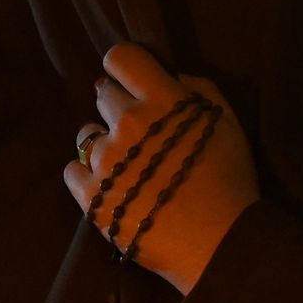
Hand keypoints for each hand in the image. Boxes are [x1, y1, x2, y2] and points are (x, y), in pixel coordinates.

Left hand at [63, 43, 258, 293]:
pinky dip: (86, 176)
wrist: (222, 244)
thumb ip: (198, 89)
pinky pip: (71, 171)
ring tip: (127, 168)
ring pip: (86, 134)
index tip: (133, 83)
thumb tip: (168, 75)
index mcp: (163, 100)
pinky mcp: (91, 197)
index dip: (124, 68)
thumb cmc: (231, 181)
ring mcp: (106, 160)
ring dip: (103, 144)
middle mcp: (129, 122)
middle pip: (104, 94)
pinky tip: (110, 188)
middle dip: (120, 107)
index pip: (121, 58)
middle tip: (141, 136)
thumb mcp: (228, 123)